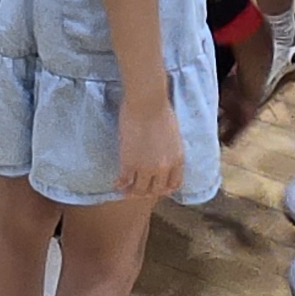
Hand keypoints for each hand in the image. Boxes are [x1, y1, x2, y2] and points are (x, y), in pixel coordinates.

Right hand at [116, 85, 186, 202]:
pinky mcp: (129, 163)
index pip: (174, 184)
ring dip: (133, 192)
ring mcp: (146, 167)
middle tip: (140, 190)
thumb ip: (170, 150)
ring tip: (126, 191)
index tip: (158, 187)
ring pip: (140, 190)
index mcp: (178, 159)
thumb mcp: (174, 135)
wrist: (147, 103)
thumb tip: (163, 155)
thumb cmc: (160, 111)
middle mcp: (164, 167)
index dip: (165, 188)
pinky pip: (124, 180)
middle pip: (156, 190)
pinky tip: (117, 184)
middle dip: (148, 192)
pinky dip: (120, 184)